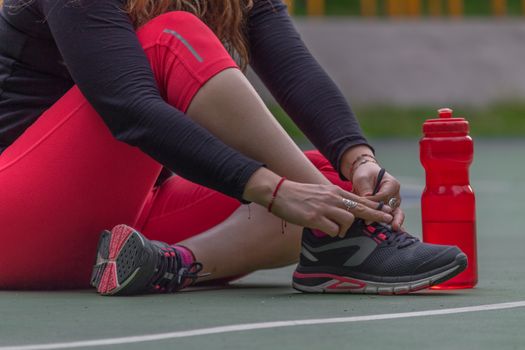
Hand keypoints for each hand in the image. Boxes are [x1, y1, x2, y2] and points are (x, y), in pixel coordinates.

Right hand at [243, 168, 392, 237]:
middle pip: (360, 208)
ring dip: (344, 229)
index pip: (360, 199)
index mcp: (335, 191)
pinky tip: (323, 230)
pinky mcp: (314, 218)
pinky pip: (332, 230)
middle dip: (376, 215)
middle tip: (388, 220)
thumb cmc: (299, 195)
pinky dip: (331, 233)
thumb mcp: (321, 192)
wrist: (279, 192)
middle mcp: (332, 198)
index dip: (374, 207)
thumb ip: (335, 200)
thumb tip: (347, 212)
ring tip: (335, 230)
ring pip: (348, 221)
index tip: (386, 211)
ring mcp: (324, 208)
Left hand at [351, 161, 404, 230]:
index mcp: (391, 184)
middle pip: (394, 207)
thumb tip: (366, 200)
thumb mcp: (363, 179)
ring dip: (392, 221)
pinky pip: (389, 217)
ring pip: (394, 214)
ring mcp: (392, 203)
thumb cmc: (365, 174)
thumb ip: (365, 190)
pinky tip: (392, 231)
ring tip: (394, 229)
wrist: (365, 175)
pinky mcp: (387, 210)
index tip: (365, 207)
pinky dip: (389, 223)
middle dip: (392, 217)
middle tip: (394, 226)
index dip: (375, 203)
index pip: (384, 196)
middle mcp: (395, 195)